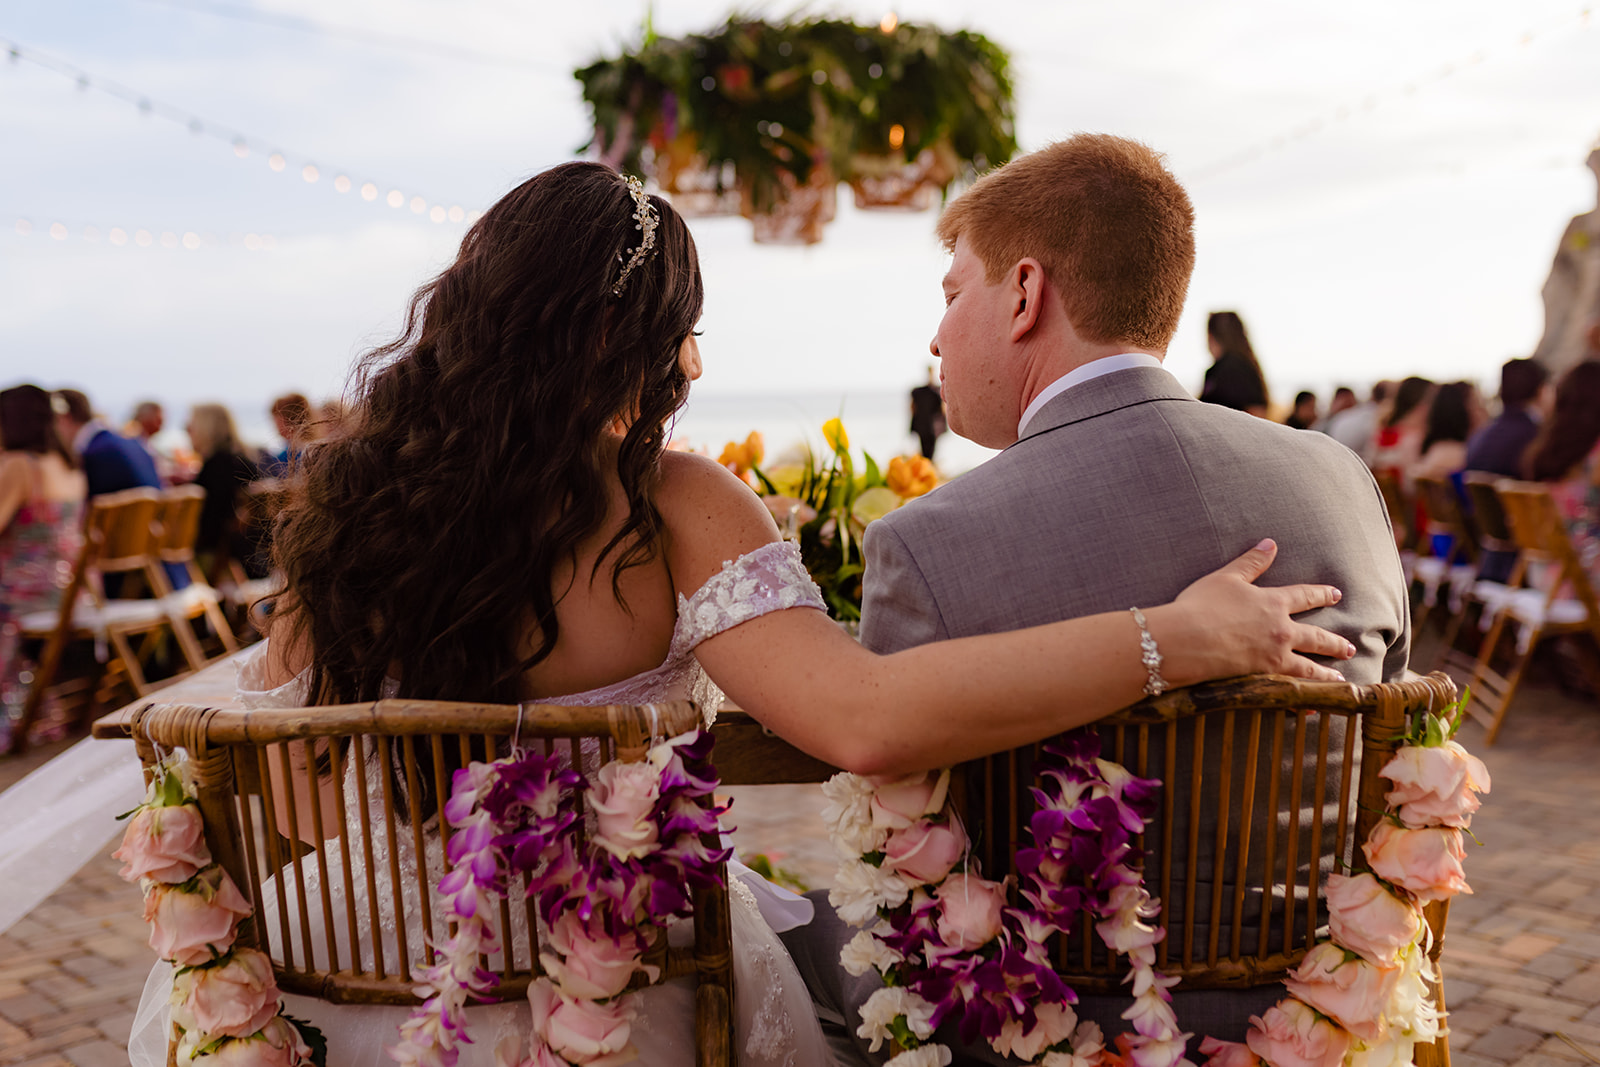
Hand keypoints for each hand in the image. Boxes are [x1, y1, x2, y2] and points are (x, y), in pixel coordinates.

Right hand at [1160, 538, 1354, 684]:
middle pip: (1316, 636)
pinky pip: (1291, 688)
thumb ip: (1251, 562)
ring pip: (1309, 665)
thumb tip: (1271, 543)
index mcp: (1273, 603)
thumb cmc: (1202, 605)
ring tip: (1339, 678)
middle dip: (1334, 642)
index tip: (1336, 595)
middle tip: (1349, 647)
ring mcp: (1274, 656)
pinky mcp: (1263, 677)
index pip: (1304, 596)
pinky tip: (1312, 705)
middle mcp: (1281, 630)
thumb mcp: (1226, 577)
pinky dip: (1304, 697)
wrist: (1188, 639)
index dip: (1321, 594)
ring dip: (1326, 671)